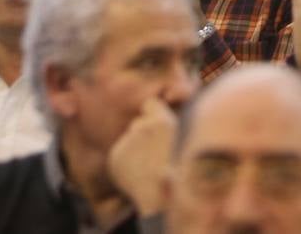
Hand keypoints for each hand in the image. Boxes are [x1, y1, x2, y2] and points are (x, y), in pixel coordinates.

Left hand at [107, 97, 178, 215]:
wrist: (161, 197)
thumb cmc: (180, 173)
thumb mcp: (185, 143)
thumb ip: (171, 129)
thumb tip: (164, 124)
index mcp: (162, 122)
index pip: (150, 104)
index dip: (152, 113)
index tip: (154, 124)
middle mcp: (142, 128)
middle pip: (137, 124)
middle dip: (142, 135)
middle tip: (153, 154)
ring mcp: (127, 142)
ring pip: (128, 141)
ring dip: (134, 150)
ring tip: (147, 169)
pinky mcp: (115, 156)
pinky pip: (119, 155)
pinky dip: (125, 164)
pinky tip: (137, 175)